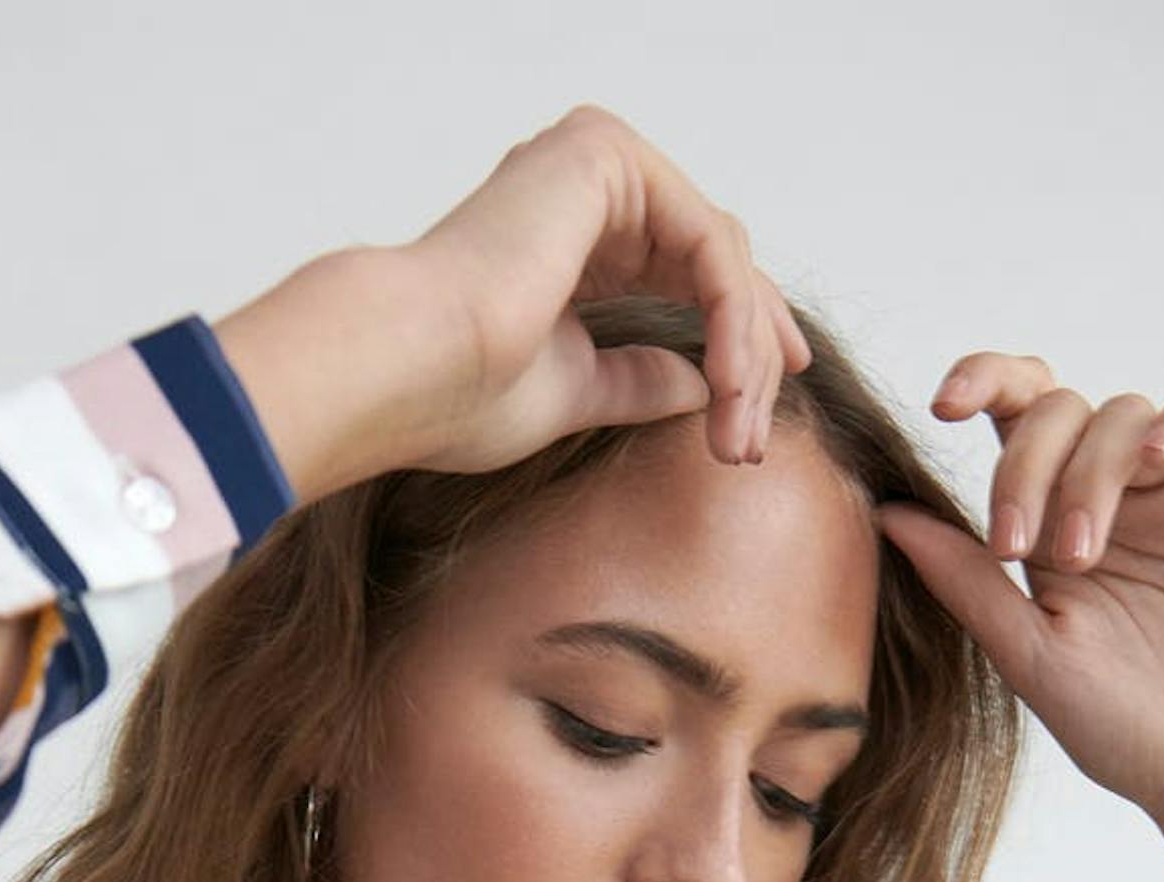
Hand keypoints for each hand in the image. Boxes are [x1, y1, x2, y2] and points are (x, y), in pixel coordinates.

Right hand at [390, 103, 810, 475]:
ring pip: (719, 255)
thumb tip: (708, 384)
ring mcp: (597, 160)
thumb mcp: (578, 388)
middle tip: (756, 440)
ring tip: (739, 436)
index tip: (754, 416)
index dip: (734, 341)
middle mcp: (587, 182)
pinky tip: (730, 383)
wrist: (407, 367)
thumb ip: (639, 377)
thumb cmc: (459, 390)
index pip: (683, 272)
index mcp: (572, 228)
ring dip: (744, 353)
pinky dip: (732, 319)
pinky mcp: (608, 158)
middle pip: (712, 260)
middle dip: (749, 355)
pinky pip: (708, 244)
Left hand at [872, 356, 1163, 837]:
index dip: (979, 384)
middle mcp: (1112, 497)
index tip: (940, 406)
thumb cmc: (1123, 728)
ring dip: (1089, 473)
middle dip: (1024, 463)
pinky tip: (1153, 461)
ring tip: (1082, 558)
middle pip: (1058, 409)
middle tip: (1015, 546)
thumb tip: (888, 512)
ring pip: (1123, 413)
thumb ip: (964, 578)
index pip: (1012, 422)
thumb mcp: (1027, 652)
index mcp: (1051, 526)